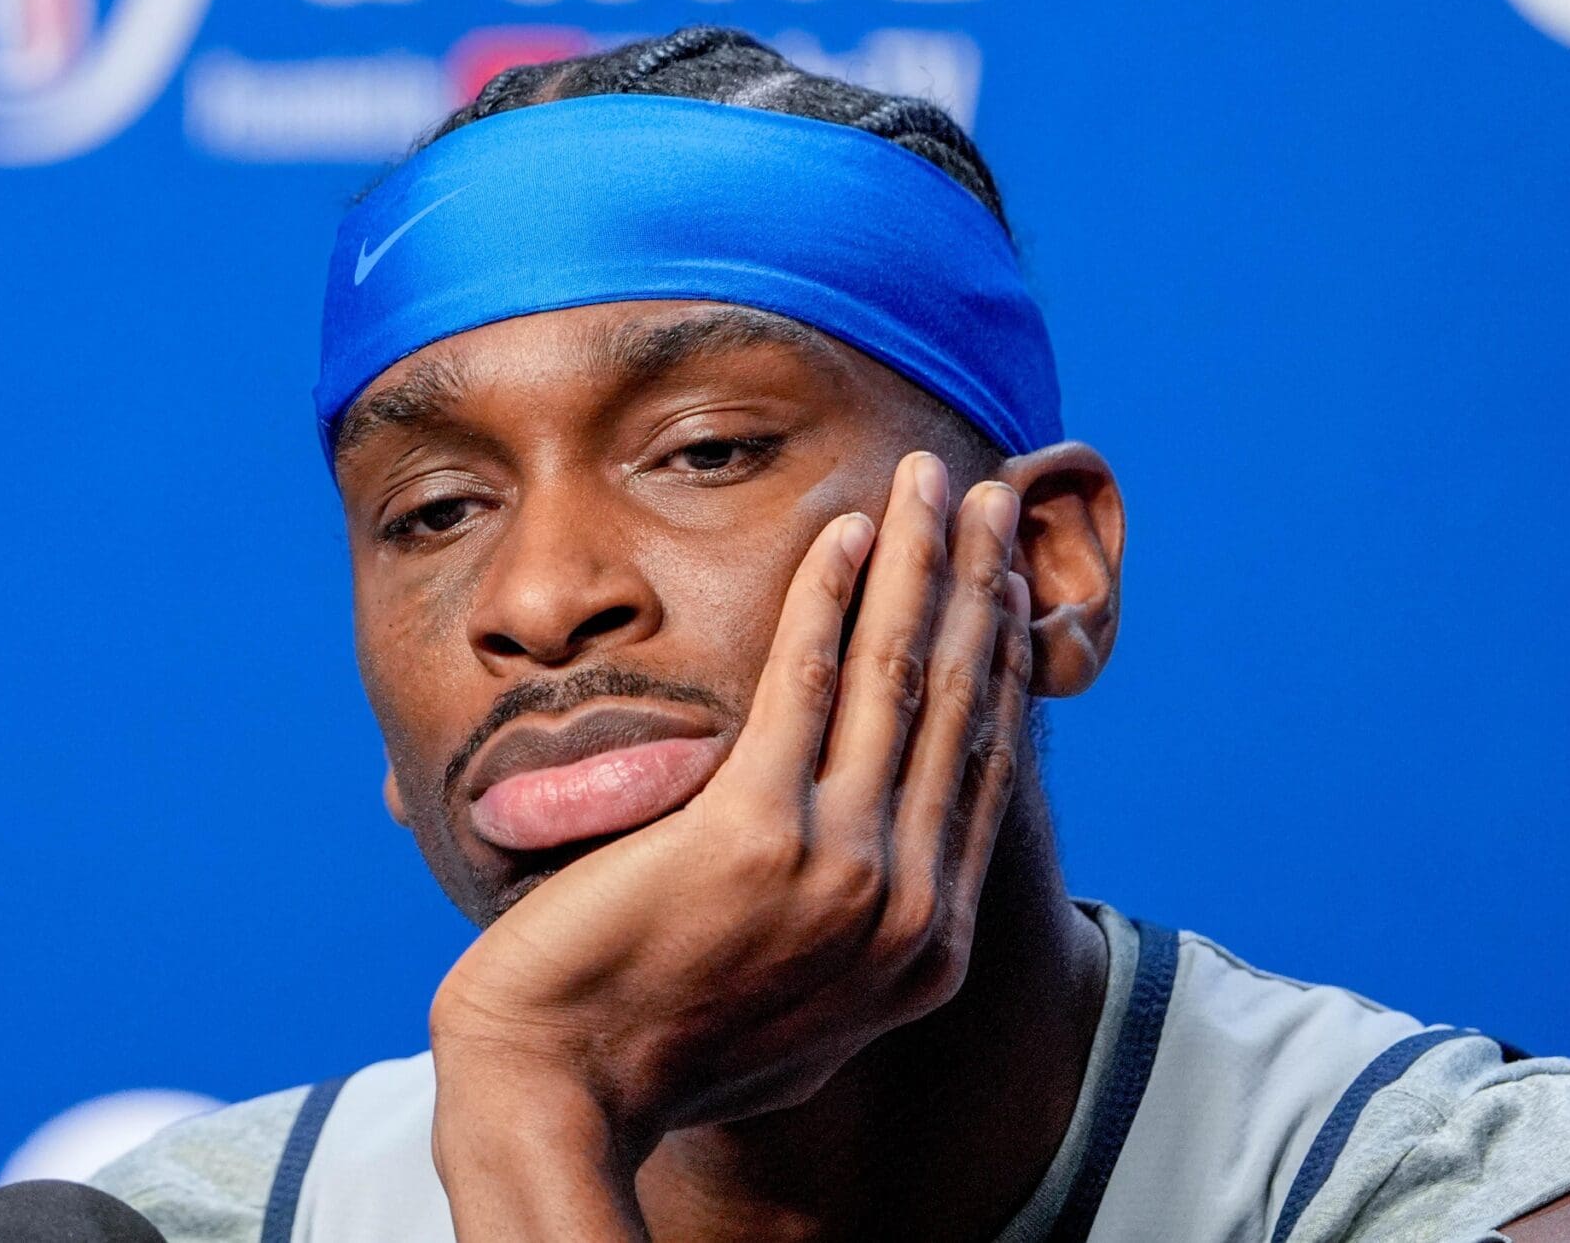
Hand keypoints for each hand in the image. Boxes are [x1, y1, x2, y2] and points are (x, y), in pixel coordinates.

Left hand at [428, 453, 1033, 1237]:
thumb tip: (867, 880)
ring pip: (899, 679)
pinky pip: (805, 683)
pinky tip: (846, 533)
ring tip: (936, 484)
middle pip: (959, 707)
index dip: (999, 664)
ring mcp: (842, 871)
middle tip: (989, 498)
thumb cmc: (658, 1049)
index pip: (981, 771)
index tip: (1004, 585)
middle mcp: (907, 908)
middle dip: (979, 585)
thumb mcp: (802, 1011)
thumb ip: (851, 940)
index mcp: (927, 950)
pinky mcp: (757, 834)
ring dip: (923, 563)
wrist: (565, 1085)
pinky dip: (829, 596)